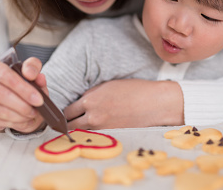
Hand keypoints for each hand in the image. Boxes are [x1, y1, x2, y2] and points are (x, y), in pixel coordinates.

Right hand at [0, 56, 45, 132]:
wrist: (2, 90)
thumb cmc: (14, 78)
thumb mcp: (26, 68)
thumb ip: (32, 67)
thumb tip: (31, 74)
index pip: (5, 75)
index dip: (23, 89)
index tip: (38, 99)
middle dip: (21, 105)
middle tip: (35, 110)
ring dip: (16, 116)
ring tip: (30, 116)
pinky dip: (9, 123)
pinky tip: (20, 120)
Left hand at [63, 79, 183, 129]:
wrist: (155, 102)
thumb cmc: (134, 90)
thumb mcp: (108, 85)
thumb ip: (92, 94)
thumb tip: (81, 101)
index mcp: (91, 100)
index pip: (68, 111)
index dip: (67, 112)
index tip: (69, 112)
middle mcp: (93, 116)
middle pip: (71, 125)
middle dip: (70, 123)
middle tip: (72, 121)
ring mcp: (103, 128)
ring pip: (82, 133)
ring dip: (81, 130)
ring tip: (84, 126)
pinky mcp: (112, 135)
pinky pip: (96, 137)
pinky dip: (94, 134)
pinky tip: (97, 130)